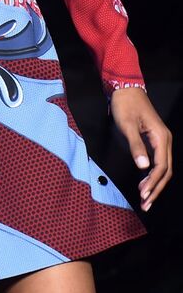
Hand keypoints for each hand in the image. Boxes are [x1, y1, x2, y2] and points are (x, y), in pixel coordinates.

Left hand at [109, 86, 172, 211]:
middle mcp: (165, 141)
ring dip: (155, 184)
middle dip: (156, 189)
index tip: (143, 195)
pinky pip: (159, 162)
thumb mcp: (128, 124)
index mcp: (161, 137)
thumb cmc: (126, 105)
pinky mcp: (155, 140)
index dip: (153, 182)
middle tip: (145, 204)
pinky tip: (145, 184)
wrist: (126, 88)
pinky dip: (153, 175)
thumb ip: (135, 146)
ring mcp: (161, 141)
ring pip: (163, 168)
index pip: (161, 166)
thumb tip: (144, 167)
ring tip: (145, 199)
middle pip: (166, 171)